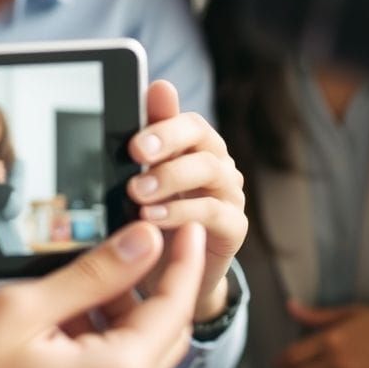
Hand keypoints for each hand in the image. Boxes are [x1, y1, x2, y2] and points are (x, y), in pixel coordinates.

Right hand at [0, 222, 204, 367]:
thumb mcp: (25, 308)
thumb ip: (92, 274)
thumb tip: (144, 242)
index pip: (173, 308)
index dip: (184, 261)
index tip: (187, 226)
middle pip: (166, 333)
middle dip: (156, 285)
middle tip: (137, 241)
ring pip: (140, 353)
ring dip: (124, 311)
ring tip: (81, 277)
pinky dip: (105, 339)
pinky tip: (66, 315)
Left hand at [126, 80, 246, 320]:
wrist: (166, 271)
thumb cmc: (151, 218)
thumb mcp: (140, 179)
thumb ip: (144, 142)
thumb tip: (149, 96)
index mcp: (193, 145)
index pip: (186, 121)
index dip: (163, 123)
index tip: (134, 137)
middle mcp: (216, 163)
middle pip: (202, 137)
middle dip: (166, 142)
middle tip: (134, 154)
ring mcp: (229, 194)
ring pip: (210, 170)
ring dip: (171, 178)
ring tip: (137, 193)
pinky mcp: (234, 226)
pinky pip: (212, 213)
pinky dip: (181, 213)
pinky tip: (153, 219)